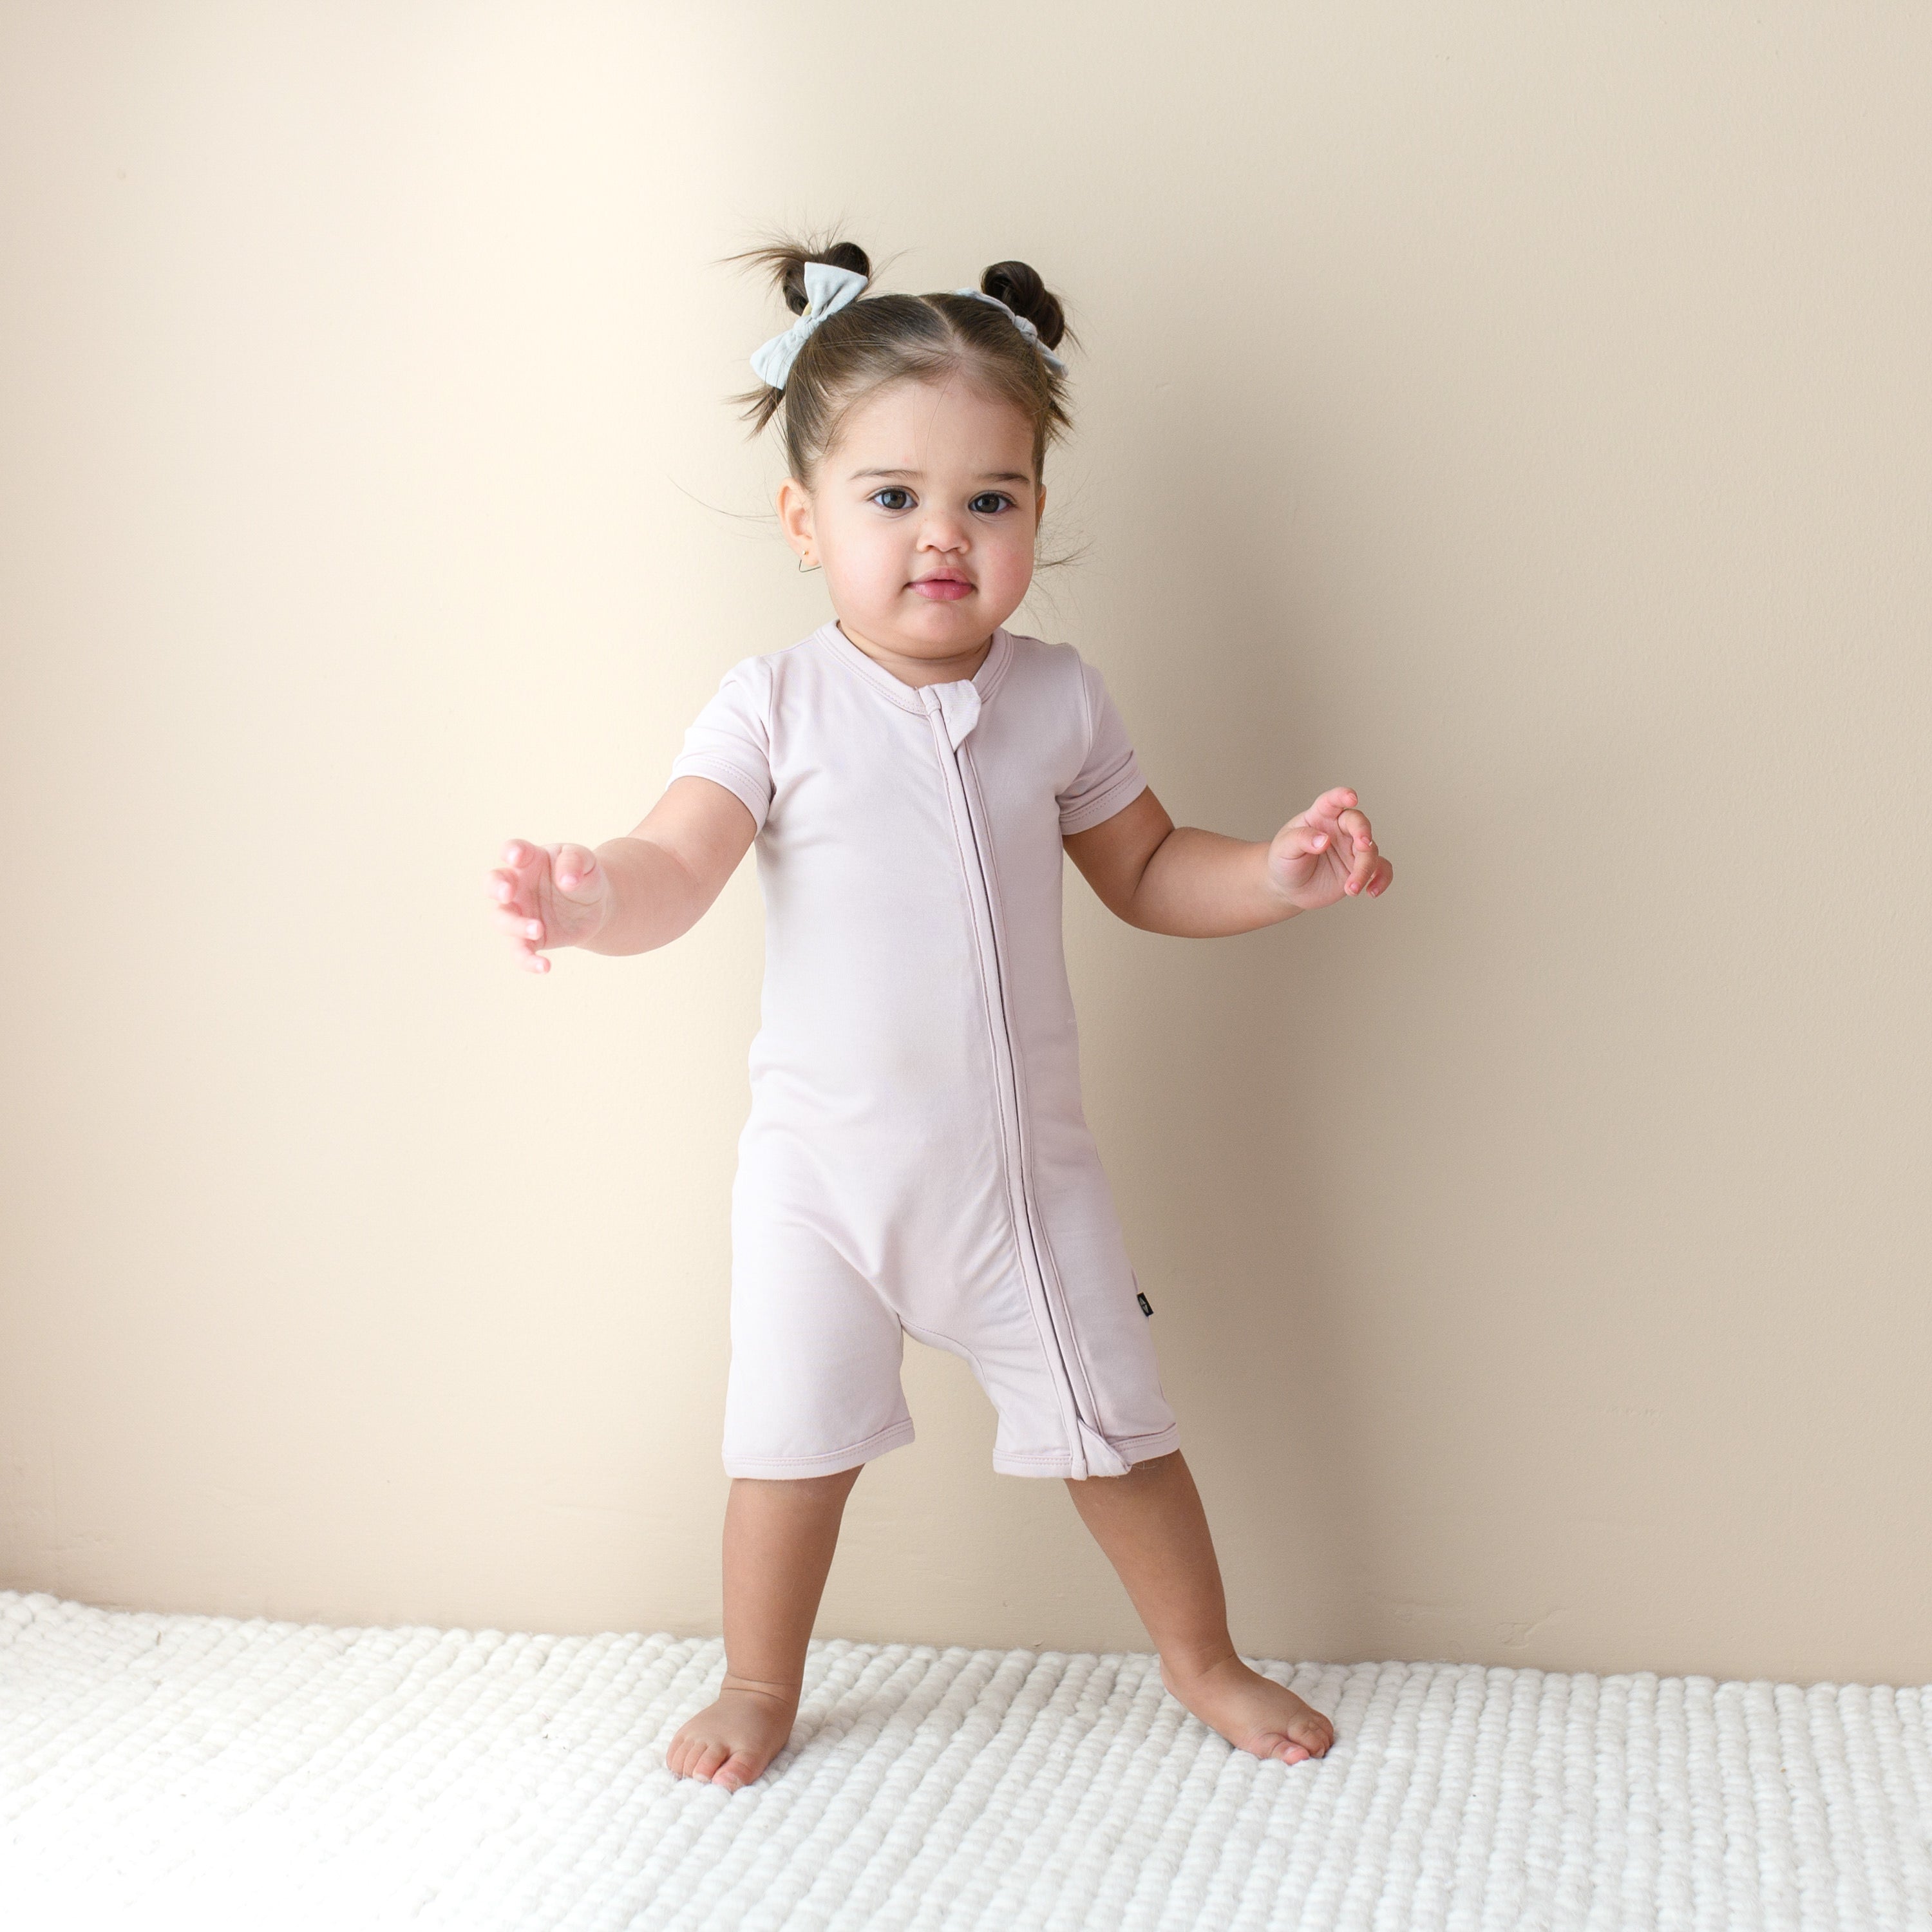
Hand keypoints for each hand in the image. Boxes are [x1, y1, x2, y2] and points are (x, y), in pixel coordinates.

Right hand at [485, 840, 613, 973]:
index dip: (511, 852)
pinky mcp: (528, 938)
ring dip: (515, 925)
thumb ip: (575, 863)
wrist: (597, 906)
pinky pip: (520, 951)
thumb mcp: (586, 862)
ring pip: (501, 920)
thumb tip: (567, 881)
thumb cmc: (584, 876)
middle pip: (493, 883)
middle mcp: (517, 886)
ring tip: (538, 929)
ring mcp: (519, 912)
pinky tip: (544, 967)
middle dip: (496, 888)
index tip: (516, 857)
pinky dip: (527, 960)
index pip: (513, 850)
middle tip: (507, 893)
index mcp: (529, 860)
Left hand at [1264, 787, 1390, 911]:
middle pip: (1358, 823)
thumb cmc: (1284, 861)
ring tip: (1351, 889)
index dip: (1342, 796)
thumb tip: (1324, 840)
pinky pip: (1380, 869)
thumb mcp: (1284, 848)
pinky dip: (1382, 879)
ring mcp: (1352, 848)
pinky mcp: (1359, 868)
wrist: (1288, 888)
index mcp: (1320, 816)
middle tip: (1363, 846)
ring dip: (1365, 869)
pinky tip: (1372, 891)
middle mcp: (1340, 829)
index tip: (1351, 797)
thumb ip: (1302, 840)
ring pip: (1370, 851)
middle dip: (1363, 833)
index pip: (1332, 801)